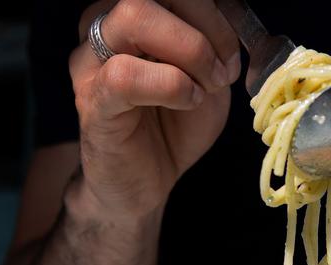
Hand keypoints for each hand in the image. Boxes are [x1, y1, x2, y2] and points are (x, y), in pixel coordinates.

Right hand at [69, 0, 239, 218]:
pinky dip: (171, 84)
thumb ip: (218, 47)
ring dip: (189, 51)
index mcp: (134, 14)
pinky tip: (188, 101)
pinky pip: (124, 75)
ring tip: (206, 86)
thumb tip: (238, 28)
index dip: (215, 12)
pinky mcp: (93, 101)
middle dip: (206, 26)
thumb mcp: (208, 76)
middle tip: (223, 70)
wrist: (144, 181)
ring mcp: (92, 62)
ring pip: (133, 17)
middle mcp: (104, 26)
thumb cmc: (174, 124)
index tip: (234, 52)